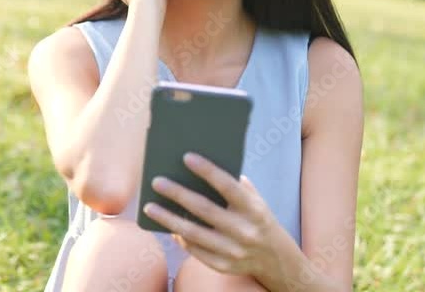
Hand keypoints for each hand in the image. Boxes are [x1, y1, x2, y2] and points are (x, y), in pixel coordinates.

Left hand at [142, 152, 279, 277]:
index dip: (207, 171)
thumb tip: (197, 167)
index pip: (228, 186)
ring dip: (168, 219)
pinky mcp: (224, 266)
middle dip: (178, 194)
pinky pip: (196, 251)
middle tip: (156, 182)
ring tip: (150, 207)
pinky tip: (168, 227)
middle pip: (204, 209)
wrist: (274, 257)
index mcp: (253, 209)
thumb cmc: (256, 218)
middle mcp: (244, 230)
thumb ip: (233, 184)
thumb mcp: (254, 199)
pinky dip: (180, 238)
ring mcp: (234, 251)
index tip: (186, 157)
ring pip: (193, 233)